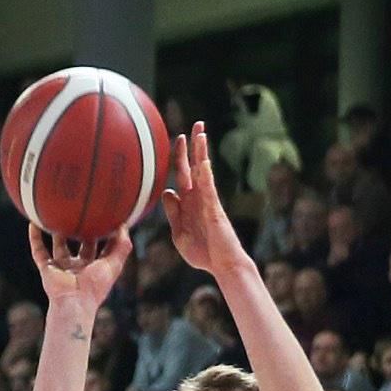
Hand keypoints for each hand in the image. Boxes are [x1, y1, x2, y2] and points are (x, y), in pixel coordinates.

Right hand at [31, 223, 132, 306]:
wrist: (74, 302)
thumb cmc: (96, 286)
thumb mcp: (114, 263)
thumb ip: (122, 245)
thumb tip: (124, 224)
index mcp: (96, 267)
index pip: (101, 248)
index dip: (104, 234)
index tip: (105, 216)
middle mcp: (79, 267)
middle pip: (80, 246)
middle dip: (82, 231)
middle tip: (82, 212)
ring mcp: (62, 268)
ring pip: (59, 246)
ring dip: (57, 232)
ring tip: (57, 214)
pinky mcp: (47, 269)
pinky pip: (39, 252)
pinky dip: (35, 239)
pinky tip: (33, 224)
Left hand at [158, 121, 245, 277]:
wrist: (222, 265)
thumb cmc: (203, 253)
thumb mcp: (179, 233)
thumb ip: (173, 213)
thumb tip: (167, 192)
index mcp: (188, 203)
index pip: (183, 175)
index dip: (179, 158)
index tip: (176, 140)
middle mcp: (198, 198)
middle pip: (194, 166)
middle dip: (193, 146)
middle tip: (194, 125)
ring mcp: (207, 202)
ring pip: (203, 172)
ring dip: (201, 152)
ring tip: (201, 132)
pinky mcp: (214, 210)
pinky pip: (209, 190)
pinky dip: (205, 175)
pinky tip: (202, 161)